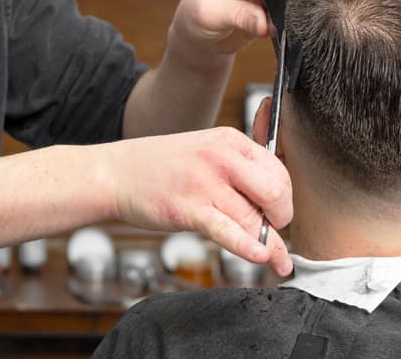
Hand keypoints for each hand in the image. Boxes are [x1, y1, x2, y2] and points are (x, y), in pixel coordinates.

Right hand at [102, 127, 293, 276]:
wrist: (116, 173)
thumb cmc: (161, 167)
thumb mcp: (205, 151)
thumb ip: (238, 168)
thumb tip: (274, 199)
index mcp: (229, 140)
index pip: (278, 170)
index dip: (284, 197)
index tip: (277, 214)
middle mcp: (220, 157)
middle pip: (276, 191)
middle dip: (282, 218)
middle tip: (273, 231)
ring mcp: (204, 183)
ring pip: (253, 218)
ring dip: (270, 244)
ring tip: (275, 259)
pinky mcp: (188, 209)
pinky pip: (228, 231)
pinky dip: (248, 247)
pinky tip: (261, 257)